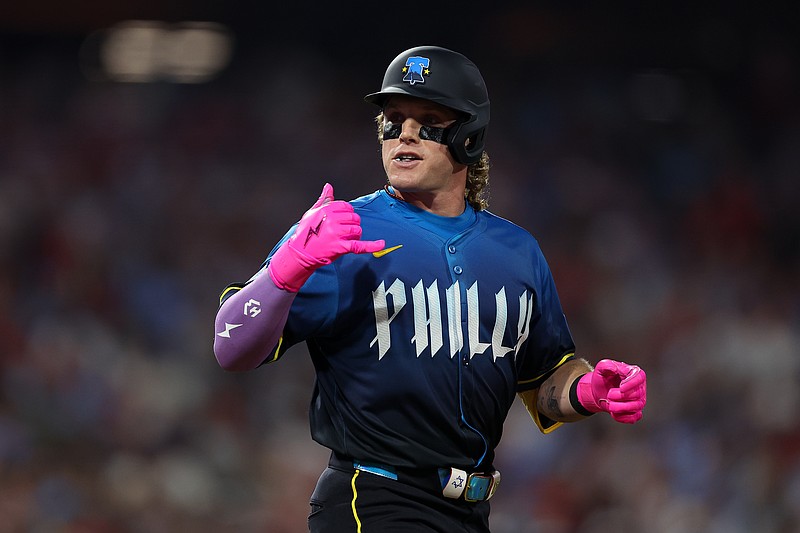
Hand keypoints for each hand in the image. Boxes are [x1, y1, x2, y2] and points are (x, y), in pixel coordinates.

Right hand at [268, 183, 384, 291]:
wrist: (299, 252)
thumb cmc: (305, 232)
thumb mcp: (312, 212)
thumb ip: (324, 199)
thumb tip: (328, 186)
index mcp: (327, 209)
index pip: (347, 207)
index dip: (347, 214)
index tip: (342, 220)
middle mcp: (332, 220)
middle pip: (354, 218)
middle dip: (352, 224)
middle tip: (342, 231)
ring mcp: (337, 234)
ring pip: (357, 230)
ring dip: (354, 235)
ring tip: (343, 239)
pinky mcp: (340, 247)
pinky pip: (360, 245)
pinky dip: (372, 246)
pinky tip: (381, 244)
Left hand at [576, 359, 646, 423]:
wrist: (599, 391)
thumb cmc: (603, 378)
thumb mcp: (601, 368)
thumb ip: (606, 365)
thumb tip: (614, 368)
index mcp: (634, 373)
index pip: (640, 377)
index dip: (632, 383)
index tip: (621, 387)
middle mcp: (640, 387)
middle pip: (637, 394)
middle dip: (620, 397)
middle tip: (609, 394)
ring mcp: (639, 400)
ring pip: (636, 407)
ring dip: (620, 407)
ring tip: (609, 404)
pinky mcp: (635, 412)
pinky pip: (634, 417)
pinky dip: (622, 417)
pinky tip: (613, 413)